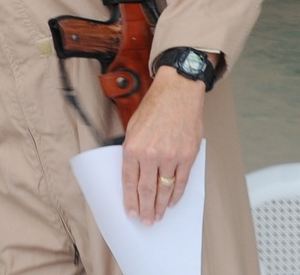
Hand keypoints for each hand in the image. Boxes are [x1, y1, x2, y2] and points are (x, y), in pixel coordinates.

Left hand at [121, 67, 205, 224]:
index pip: (128, 180)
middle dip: (145, 208)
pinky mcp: (187, 156)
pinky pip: (181, 181)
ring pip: (164, 189)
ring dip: (160, 206)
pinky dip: (176, 194)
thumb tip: (132, 172)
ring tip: (157, 217)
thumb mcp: (133, 127)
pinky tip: (172, 203)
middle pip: (146, 189)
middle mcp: (151, 154)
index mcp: (133, 147)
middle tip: (145, 221)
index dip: (129, 199)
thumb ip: (132, 150)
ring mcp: (171, 157)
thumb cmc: (154, 107)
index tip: (130, 212)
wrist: (177, 93)